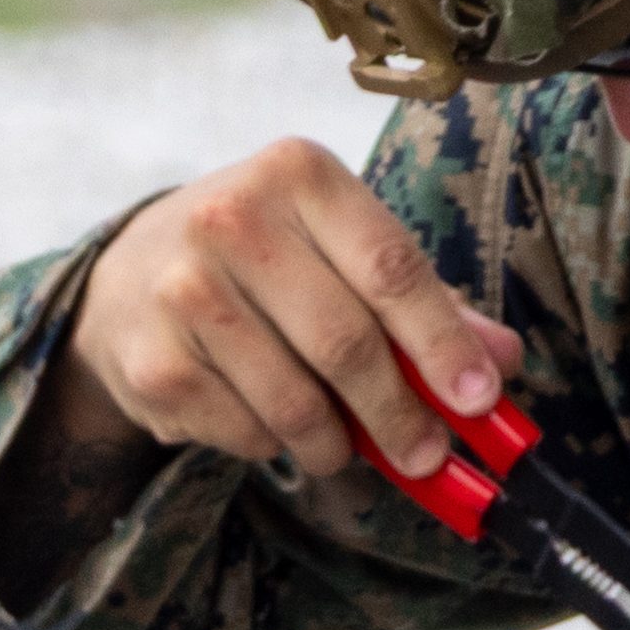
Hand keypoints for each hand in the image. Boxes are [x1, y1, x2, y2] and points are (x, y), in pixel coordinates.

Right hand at [63, 141, 519, 484]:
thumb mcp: (335, 248)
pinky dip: (276, 446)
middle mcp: (230, 218)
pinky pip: (247, 432)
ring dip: (336, 444)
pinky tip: (269, 421)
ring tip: (342, 447)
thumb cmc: (260, 260)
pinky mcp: (155, 361)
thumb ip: (422, 299)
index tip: (479, 399)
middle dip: (397, 414)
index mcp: (297, 174)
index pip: (389, 266)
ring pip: (295, 402)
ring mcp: (183, 290)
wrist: (128, 275)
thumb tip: (501, 362)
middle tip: (426, 455)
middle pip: (344, 342)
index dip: (441, 341)